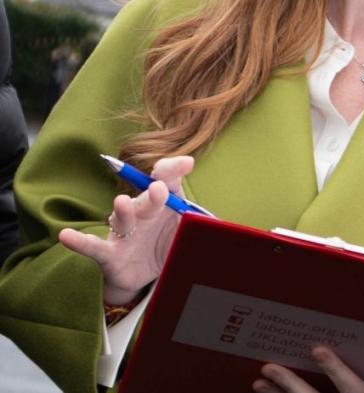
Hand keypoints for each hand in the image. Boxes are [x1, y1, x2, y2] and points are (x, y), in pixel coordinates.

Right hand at [58, 155, 195, 304]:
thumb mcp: (191, 230)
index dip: (174, 169)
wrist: (148, 274)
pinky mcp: (110, 254)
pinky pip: (92, 247)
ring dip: (122, 211)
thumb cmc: (171, 242)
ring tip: (120, 202)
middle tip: (159, 188)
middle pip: (146, 199)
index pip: (167, 180)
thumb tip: (223, 220)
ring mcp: (125, 233)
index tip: (185, 164)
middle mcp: (143, 212)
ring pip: (122, 218)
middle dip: (152, 194)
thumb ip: (204, 220)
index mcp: (164, 203)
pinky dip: (79, 241)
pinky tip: (66, 236)